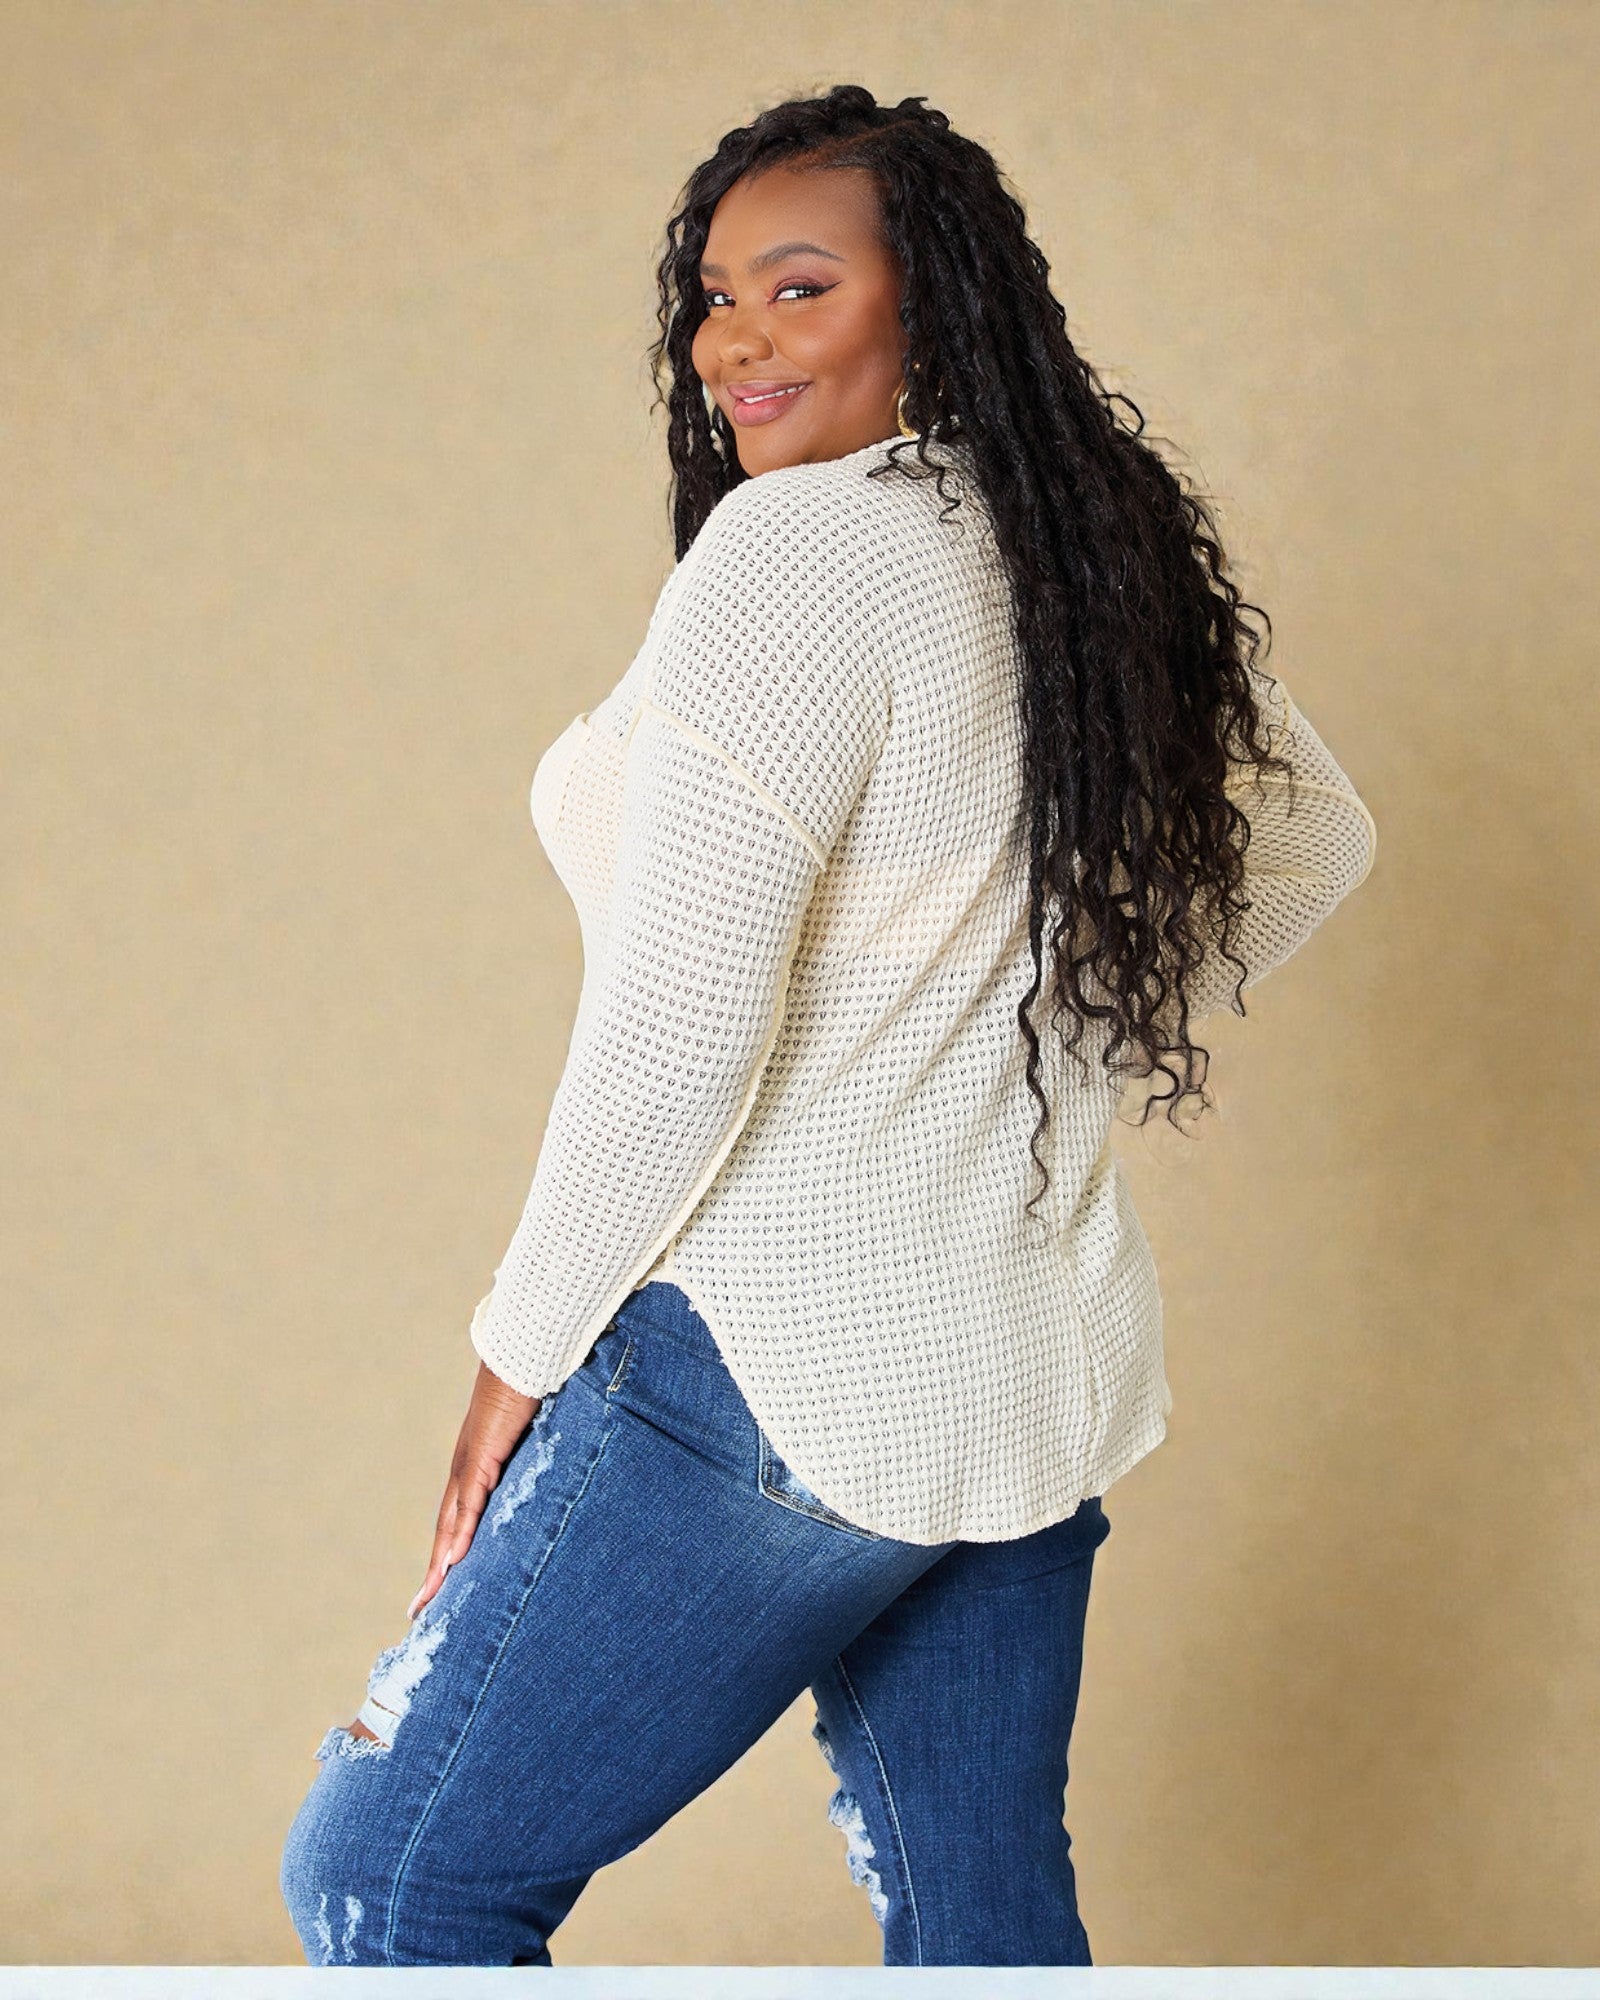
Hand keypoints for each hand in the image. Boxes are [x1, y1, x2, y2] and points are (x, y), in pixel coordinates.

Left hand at [408, 1359, 540, 1619]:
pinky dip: (458, 1534)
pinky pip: (469, 1503)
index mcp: (477, 1462)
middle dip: (434, 1570)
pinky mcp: (481, 1455)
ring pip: (450, 1523)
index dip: (448, 1549)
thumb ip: (535, 1456)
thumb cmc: (533, 1382)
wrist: (525, 1351)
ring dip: (439, 1563)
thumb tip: (554, 1471)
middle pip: (445, 1528)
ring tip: (429, 1601)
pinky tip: (450, 1562)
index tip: (439, 1583)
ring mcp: (470, 1461)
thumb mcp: (534, 1432)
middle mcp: (466, 1466)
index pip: (458, 1515)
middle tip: (420, 1610)